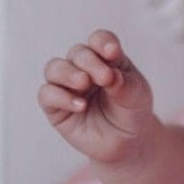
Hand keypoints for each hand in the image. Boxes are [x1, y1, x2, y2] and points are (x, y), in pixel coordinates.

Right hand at [38, 29, 155, 164]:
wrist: (127, 143)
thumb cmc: (132, 112)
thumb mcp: (137, 96)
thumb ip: (124, 84)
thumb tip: (109, 76)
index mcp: (106, 58)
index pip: (99, 41)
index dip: (103, 42)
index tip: (113, 52)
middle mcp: (83, 68)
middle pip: (77, 53)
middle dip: (89, 62)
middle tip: (105, 77)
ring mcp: (67, 86)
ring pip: (54, 68)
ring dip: (67, 73)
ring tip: (83, 83)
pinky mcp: (55, 107)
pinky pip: (47, 94)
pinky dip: (61, 97)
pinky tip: (81, 106)